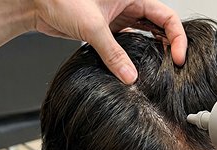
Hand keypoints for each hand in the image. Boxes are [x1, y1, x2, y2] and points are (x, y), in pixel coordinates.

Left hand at [31, 0, 186, 83]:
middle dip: (170, 46)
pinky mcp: (109, 30)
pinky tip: (138, 67)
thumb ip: (112, 53)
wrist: (38, 4)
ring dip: (155, 51)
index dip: (177, 37)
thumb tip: (129, 76)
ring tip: (161, 69)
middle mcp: (129, 5)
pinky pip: (129, 43)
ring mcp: (120, 18)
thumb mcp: (92, 26)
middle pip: (161, 26)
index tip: (178, 57)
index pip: (167, 16)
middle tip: (174, 67)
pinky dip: (135, 56)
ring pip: (147, 35)